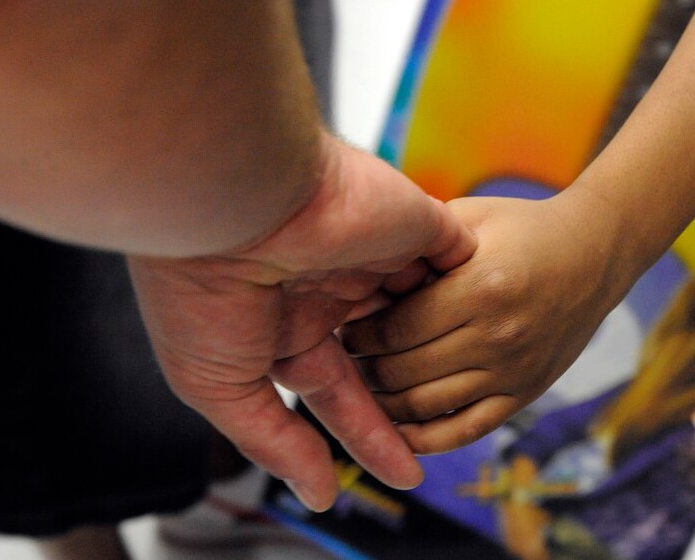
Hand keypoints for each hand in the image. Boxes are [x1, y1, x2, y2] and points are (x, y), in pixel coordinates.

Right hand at [127, 132, 475, 510]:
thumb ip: (274, 441)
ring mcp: (373, 254)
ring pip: (425, 310)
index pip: (339, 388)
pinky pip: (457, 262)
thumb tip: (319, 493)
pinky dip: (472, 291)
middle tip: (437, 439)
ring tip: (473, 390)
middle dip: (410, 397)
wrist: (231, 202)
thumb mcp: (221, 386)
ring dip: (446, 347)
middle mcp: (330, 288)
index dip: (370, 432)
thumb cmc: (204, 293)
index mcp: (285, 321)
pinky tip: (491, 327)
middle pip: (387, 356)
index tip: (405, 472)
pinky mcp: (413, 222)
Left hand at [341, 190, 632, 453]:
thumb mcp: (470, 217)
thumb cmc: (522, 227)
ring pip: (427, 406)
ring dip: (384, 403)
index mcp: (481, 288)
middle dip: (363, 368)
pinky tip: (396, 430)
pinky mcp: (525, 394)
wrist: (595, 252)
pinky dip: (425, 438)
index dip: (360, 333)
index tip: (342, 326)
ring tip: (361, 386)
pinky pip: (466, 430)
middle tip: (343, 357)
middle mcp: (498, 337)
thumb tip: (361, 273)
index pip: (397, 328)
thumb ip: (420, 242)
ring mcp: (514, 372)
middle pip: (405, 371)